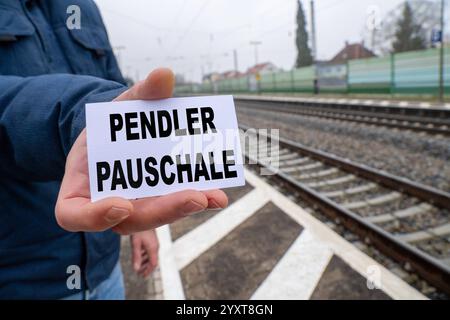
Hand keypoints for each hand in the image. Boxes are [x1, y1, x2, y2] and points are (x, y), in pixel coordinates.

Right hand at [55, 68, 227, 233]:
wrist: (117, 138)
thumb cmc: (109, 129)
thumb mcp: (118, 109)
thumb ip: (139, 95)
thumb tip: (164, 74)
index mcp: (79, 191)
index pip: (75, 215)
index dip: (95, 216)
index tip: (122, 204)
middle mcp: (107, 207)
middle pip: (132, 219)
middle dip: (165, 209)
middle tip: (196, 197)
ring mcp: (134, 209)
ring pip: (157, 214)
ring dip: (187, 206)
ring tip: (216, 196)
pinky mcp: (156, 204)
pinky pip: (173, 204)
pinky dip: (196, 198)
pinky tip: (217, 194)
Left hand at [131, 229, 158, 276]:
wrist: (144, 216)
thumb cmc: (139, 230)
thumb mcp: (136, 244)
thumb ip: (136, 257)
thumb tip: (135, 269)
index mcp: (153, 249)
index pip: (153, 264)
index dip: (148, 271)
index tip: (142, 276)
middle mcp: (156, 247)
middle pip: (153, 261)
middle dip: (146, 268)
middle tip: (139, 273)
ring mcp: (155, 243)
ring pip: (151, 256)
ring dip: (145, 262)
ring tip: (138, 265)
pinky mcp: (152, 239)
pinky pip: (150, 250)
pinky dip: (145, 256)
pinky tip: (140, 255)